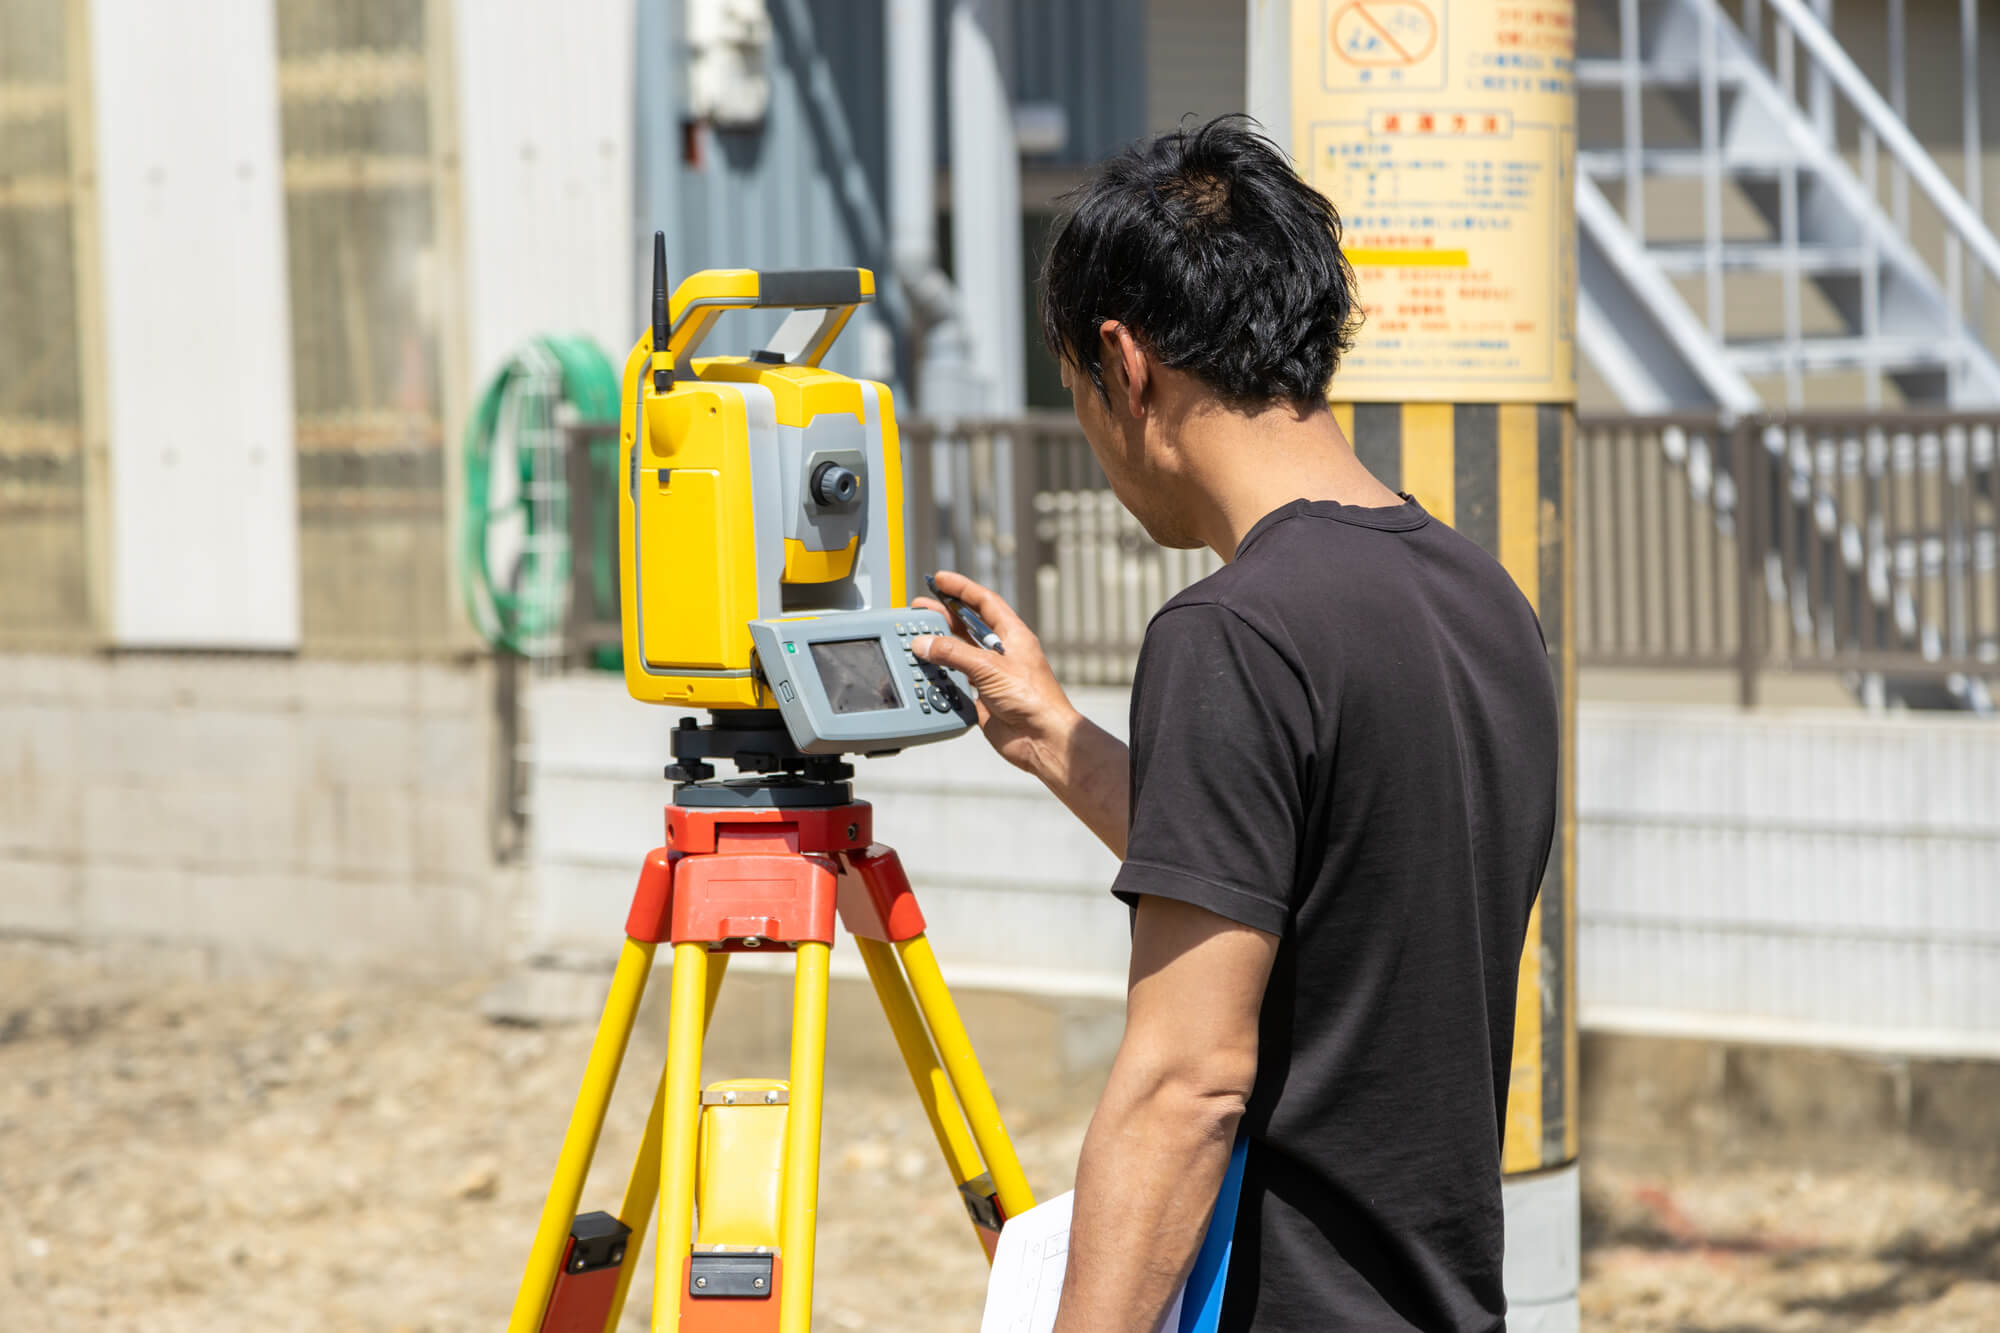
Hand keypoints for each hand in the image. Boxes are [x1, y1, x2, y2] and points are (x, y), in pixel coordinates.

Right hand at [912, 570, 1080, 779]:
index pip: (984, 602)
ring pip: (960, 653)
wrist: (1042, 738)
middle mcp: (1002, 652)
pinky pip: (956, 680)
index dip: (962, 588)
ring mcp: (992, 675)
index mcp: (1012, 635)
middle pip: (968, 626)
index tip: (941, 579)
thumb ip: (954, 653)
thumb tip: (925, 643)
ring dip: (939, 645)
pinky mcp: (983, 697)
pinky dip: (941, 674)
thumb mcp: (990, 667)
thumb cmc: (1033, 699)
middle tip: (919, 608)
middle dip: (944, 615)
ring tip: (917, 636)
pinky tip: (927, 670)